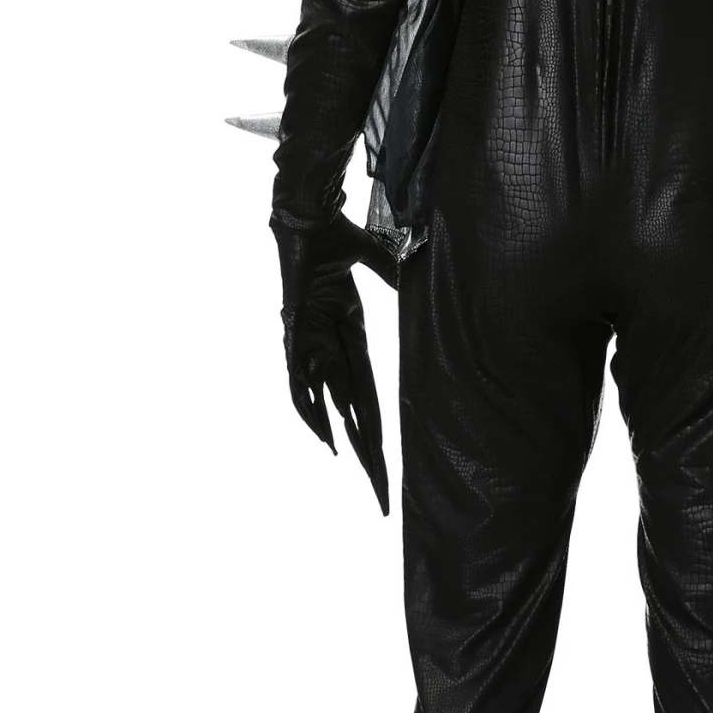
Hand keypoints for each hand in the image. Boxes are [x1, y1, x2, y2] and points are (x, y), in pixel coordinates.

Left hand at [273, 214, 399, 515]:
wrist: (304, 215)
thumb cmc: (335, 235)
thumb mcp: (376, 260)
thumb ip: (391, 275)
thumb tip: (417, 276)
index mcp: (351, 339)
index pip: (368, 398)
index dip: (376, 434)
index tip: (383, 467)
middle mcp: (331, 349)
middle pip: (352, 414)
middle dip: (367, 456)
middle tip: (381, 496)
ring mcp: (310, 343)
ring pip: (329, 404)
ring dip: (346, 440)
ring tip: (361, 470)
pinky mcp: (294, 331)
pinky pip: (301, 379)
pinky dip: (313, 408)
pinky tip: (326, 435)